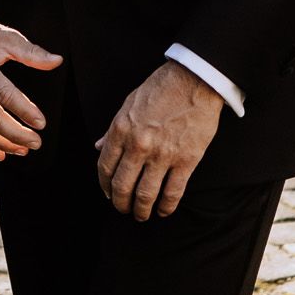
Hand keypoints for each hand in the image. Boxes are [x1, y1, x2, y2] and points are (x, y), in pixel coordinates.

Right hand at [0, 11, 60, 162]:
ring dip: (1, 144)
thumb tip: (57, 61)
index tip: (41, 123)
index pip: (4, 94)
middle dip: (16, 135)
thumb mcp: (5, 37)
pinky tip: (0, 152)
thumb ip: (31, 52)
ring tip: (22, 149)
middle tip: (36, 142)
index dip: (24, 111)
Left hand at [97, 60, 222, 221]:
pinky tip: (164, 211)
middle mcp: (139, 145)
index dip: (104, 186)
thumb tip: (98, 147)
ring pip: (146, 194)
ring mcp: (163, 155)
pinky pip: (173, 192)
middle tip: (124, 209)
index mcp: (122, 130)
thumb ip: (113, 129)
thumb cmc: (162, 88)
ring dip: (141, 210)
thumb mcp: (129, 103)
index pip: (105, 167)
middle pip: (123, 186)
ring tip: (141, 214)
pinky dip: (166, 206)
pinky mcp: (186, 160)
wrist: (196, 80)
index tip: (108, 193)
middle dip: (121, 203)